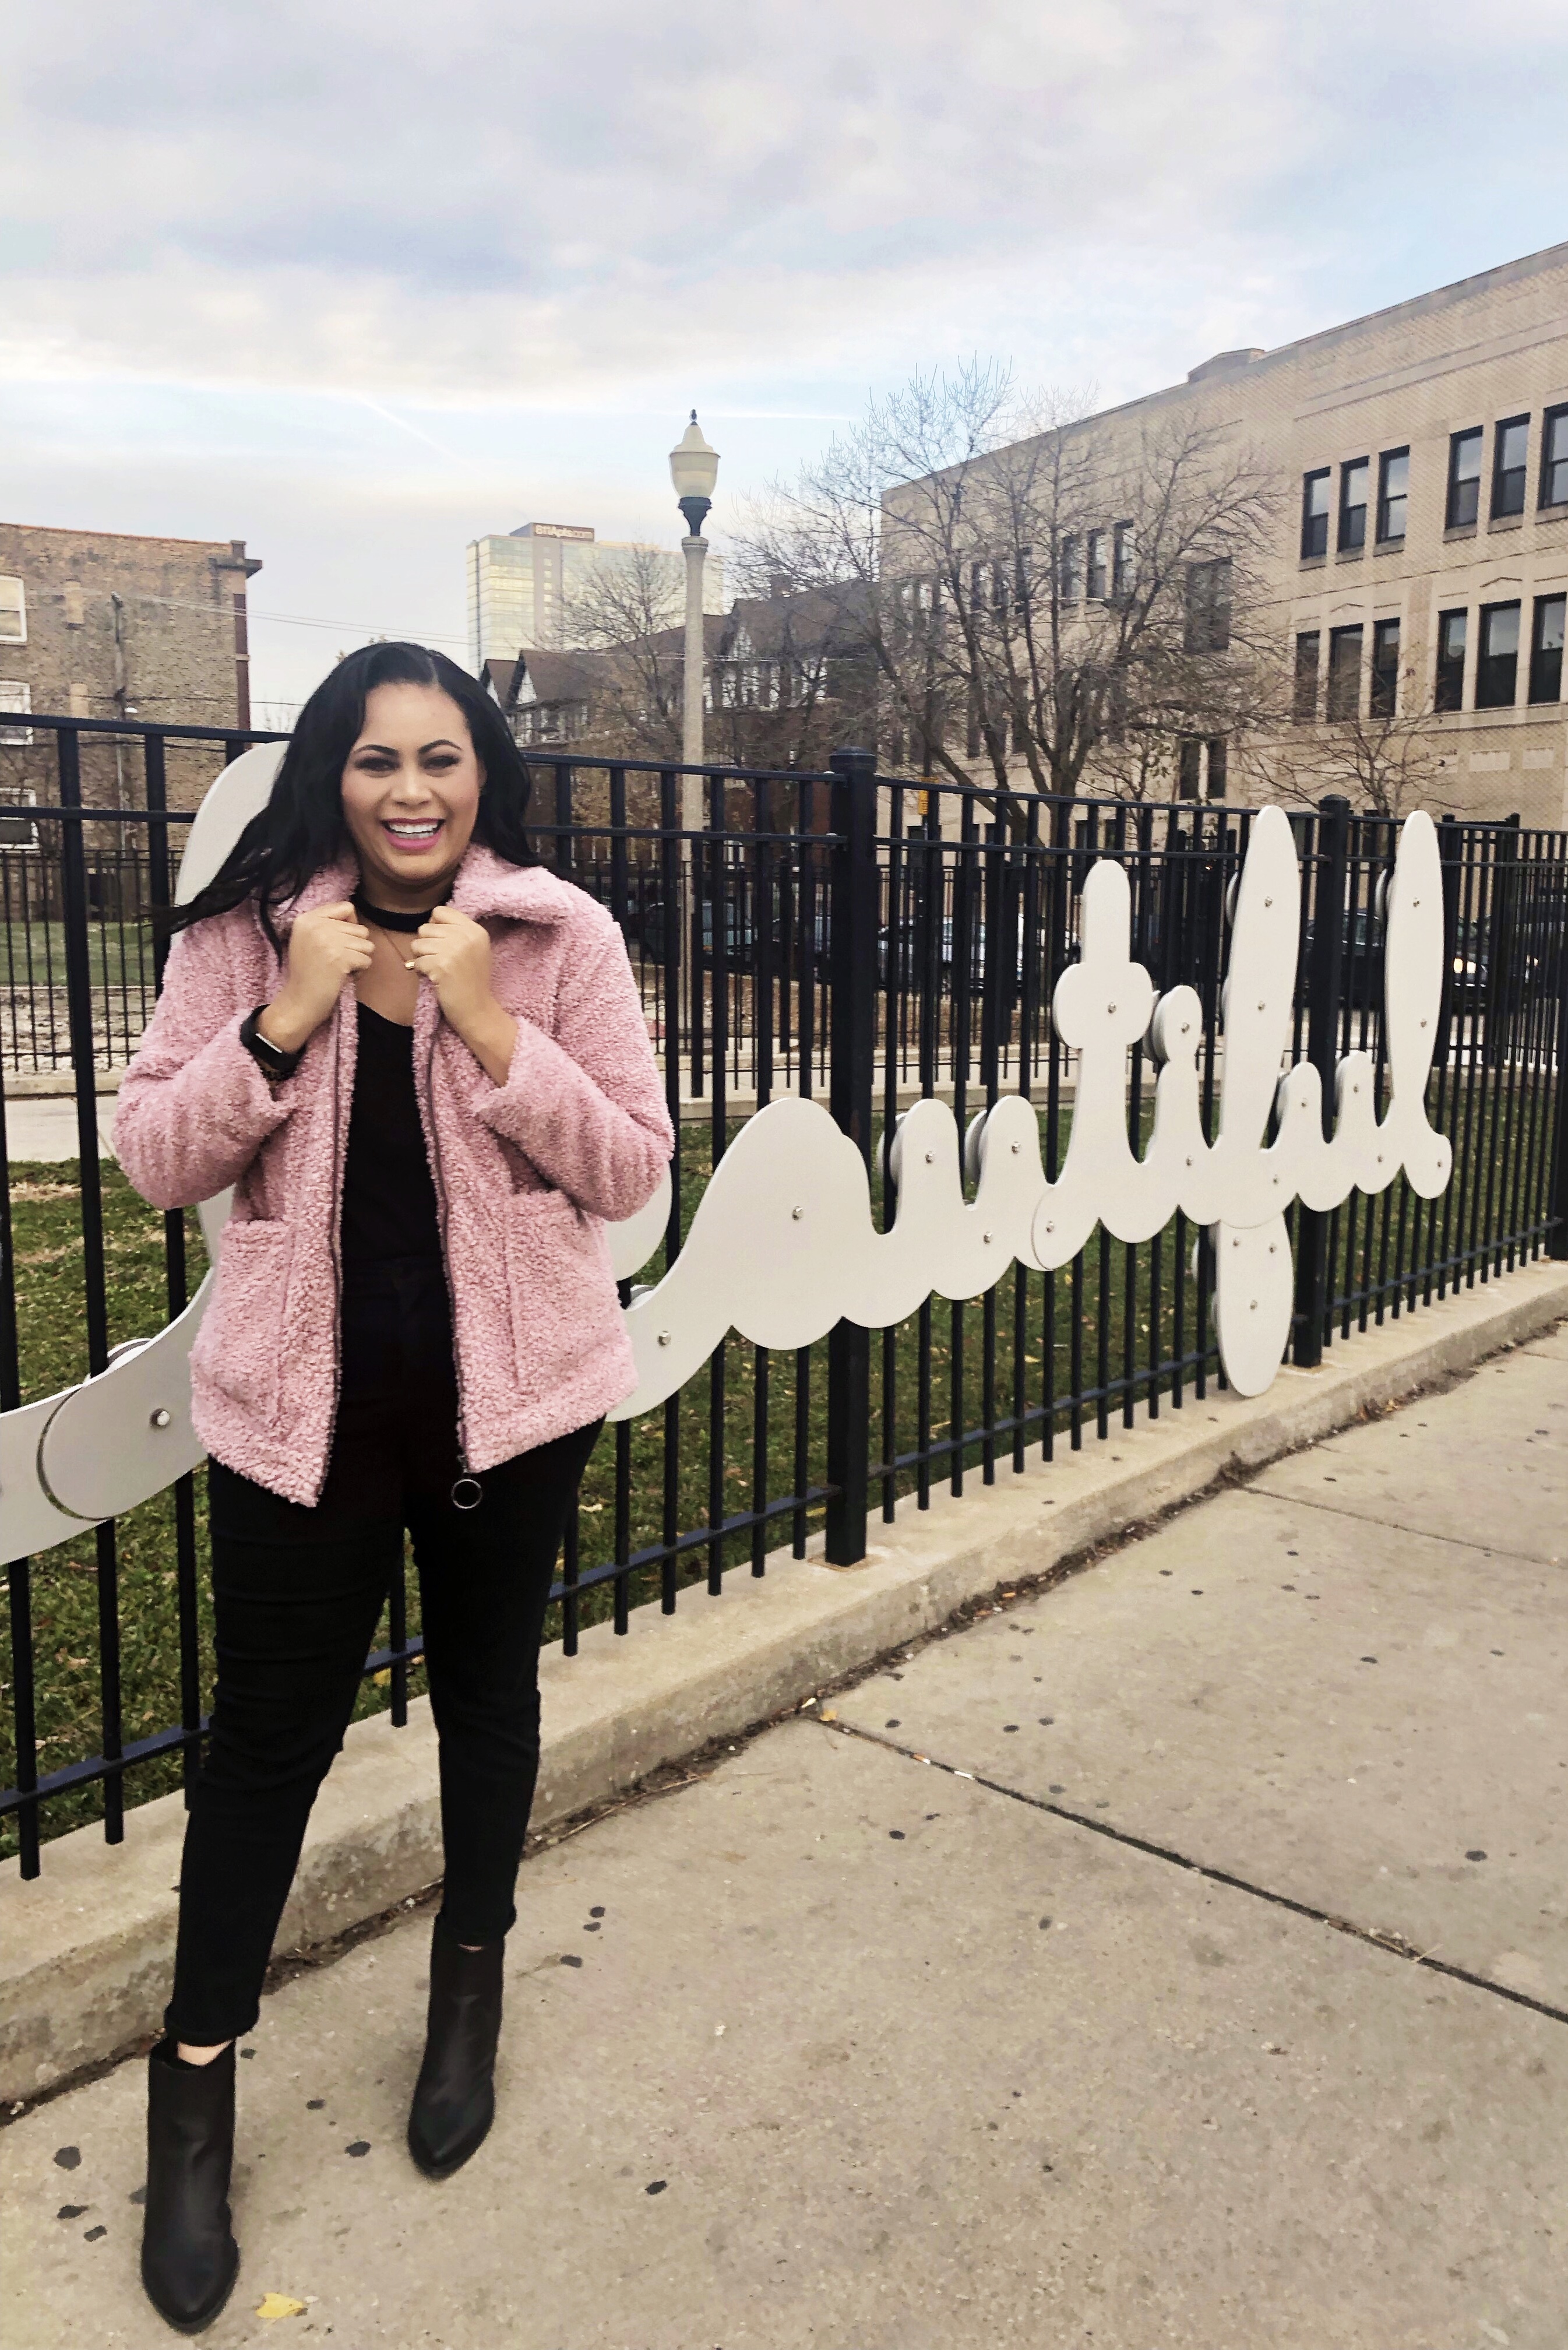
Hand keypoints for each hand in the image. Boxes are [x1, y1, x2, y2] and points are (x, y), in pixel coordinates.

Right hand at [260, 903, 370, 1053]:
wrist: (299, 1002)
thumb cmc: (308, 973)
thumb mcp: (307, 939)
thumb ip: (327, 924)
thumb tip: (354, 916)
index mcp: (307, 918)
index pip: (346, 907)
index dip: (350, 926)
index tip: (337, 943)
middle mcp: (317, 925)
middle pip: (359, 928)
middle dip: (354, 948)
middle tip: (336, 962)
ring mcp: (328, 940)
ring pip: (367, 944)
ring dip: (358, 960)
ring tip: (340, 969)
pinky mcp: (340, 957)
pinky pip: (367, 960)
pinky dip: (360, 972)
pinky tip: (343, 977)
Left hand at [406, 905, 517, 1083]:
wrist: (477, 1010)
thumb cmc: (471, 982)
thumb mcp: (474, 950)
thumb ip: (456, 932)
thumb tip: (429, 921)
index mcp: (475, 930)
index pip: (441, 911)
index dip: (434, 926)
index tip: (441, 943)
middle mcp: (467, 936)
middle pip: (426, 927)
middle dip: (426, 945)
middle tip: (439, 961)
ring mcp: (455, 950)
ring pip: (418, 943)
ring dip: (422, 958)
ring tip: (437, 970)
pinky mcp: (442, 965)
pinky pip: (417, 961)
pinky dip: (421, 972)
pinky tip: (435, 979)